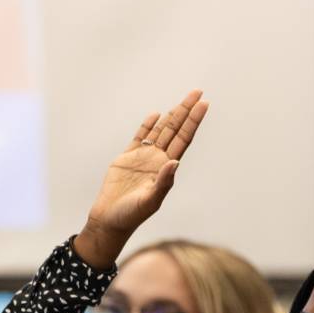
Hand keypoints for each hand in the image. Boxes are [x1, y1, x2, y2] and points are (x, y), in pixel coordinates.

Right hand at [71, 90, 209, 269]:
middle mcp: (158, 160)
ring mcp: (143, 158)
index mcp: (166, 168)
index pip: (184, 139)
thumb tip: (174, 162)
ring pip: (160, 131)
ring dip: (171, 115)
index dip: (194, 122)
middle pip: (175, 130)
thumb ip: (163, 182)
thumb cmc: (131, 215)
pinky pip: (140, 137)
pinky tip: (156, 115)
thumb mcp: (150, 201)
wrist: (109, 220)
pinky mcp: (126, 158)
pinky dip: (147, 125)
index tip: (204, 105)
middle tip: (198, 92)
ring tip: (184, 100)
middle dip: (186, 111)